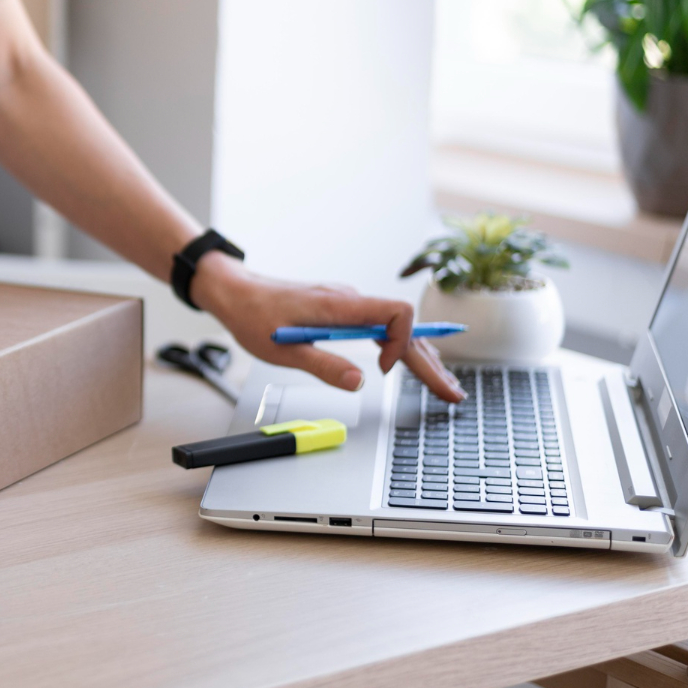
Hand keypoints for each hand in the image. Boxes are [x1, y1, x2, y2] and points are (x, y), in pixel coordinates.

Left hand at [191, 253, 463, 401]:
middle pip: (404, 329)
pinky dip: (401, 348)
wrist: (234, 292)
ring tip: (444, 386)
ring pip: (396, 329)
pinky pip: (381, 328)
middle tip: (452, 395)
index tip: (384, 370)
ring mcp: (347, 305)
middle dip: (429, 363)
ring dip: (421, 357)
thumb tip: (360, 382)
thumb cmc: (253, 316)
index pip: (396, 313)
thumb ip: (323, 364)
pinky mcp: (341, 312)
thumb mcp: (282, 350)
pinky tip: (414, 363)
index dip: (401, 342)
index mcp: (339, 305)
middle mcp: (350, 301)